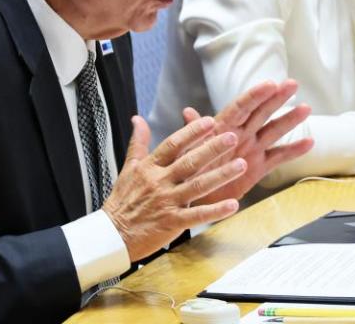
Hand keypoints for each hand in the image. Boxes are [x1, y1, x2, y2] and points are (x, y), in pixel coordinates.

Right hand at [103, 116, 246, 261]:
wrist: (112, 234)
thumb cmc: (122, 201)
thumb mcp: (129, 167)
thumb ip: (138, 142)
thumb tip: (138, 119)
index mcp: (150, 167)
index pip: (173, 145)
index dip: (191, 132)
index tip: (208, 121)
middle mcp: (160, 182)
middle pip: (189, 161)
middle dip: (212, 148)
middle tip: (231, 136)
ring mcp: (167, 202)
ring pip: (198, 186)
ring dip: (221, 175)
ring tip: (241, 164)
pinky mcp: (173, 222)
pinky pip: (197, 215)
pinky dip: (215, 211)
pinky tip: (233, 204)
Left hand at [182, 80, 311, 202]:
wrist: (194, 196)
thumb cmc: (189, 169)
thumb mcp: (187, 150)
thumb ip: (192, 133)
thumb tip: (188, 112)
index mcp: (223, 126)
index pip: (241, 107)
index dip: (255, 95)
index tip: (271, 84)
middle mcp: (240, 133)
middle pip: (261, 112)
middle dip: (276, 98)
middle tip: (292, 84)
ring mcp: (252, 148)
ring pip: (274, 131)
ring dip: (289, 120)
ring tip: (306, 108)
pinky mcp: (259, 167)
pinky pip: (279, 156)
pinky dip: (294, 151)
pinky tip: (309, 143)